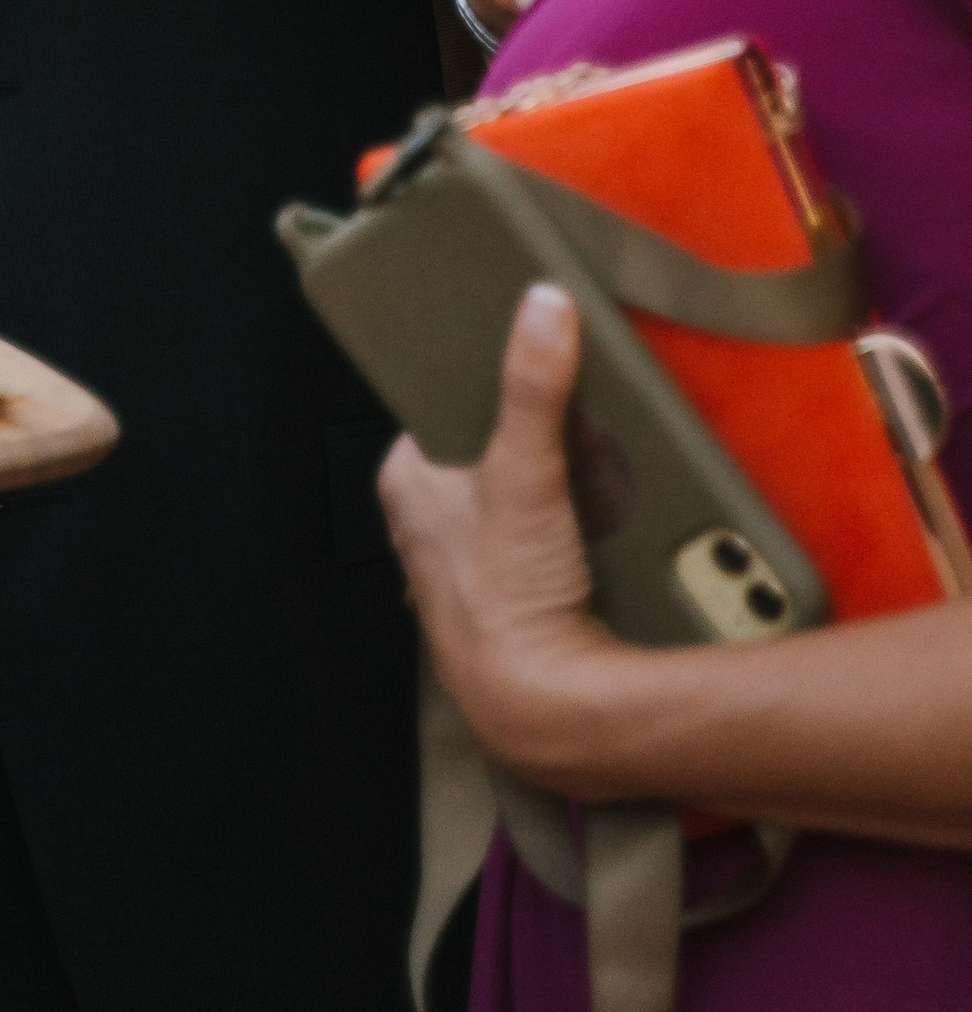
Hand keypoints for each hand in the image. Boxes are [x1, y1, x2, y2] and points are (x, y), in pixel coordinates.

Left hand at [380, 286, 640, 792]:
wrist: (542, 708)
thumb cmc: (507, 597)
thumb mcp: (522, 474)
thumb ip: (532, 388)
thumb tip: (541, 303)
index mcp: (405, 478)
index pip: (442, 399)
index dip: (490, 379)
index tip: (536, 359)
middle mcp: (426, 519)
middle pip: (491, 446)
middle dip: (542, 437)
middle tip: (587, 425)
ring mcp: (469, 560)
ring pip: (523, 493)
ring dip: (568, 484)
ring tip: (605, 475)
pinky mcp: (512, 594)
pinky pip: (549, 538)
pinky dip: (578, 528)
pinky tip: (606, 528)